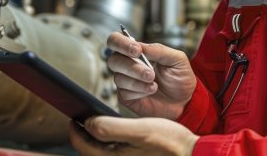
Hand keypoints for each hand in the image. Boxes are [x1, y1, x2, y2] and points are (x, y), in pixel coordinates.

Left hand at [69, 117, 197, 155]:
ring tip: (97, 124)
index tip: (75, 115)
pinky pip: (113, 154)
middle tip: (83, 118)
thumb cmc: (170, 143)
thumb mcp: (139, 130)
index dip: (75, 128)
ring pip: (100, 153)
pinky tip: (116, 135)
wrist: (191, 155)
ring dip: (95, 140)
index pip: (81, 145)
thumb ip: (110, 128)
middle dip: (83, 134)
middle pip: (89, 150)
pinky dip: (108, 145)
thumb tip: (88, 123)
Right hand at [106, 33, 195, 118]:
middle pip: (113, 60)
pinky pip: (124, 93)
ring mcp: (126, 81)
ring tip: (155, 85)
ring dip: (138, 82)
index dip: (121, 44)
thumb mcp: (176, 59)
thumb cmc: (180, 77)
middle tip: (151, 74)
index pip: (115, 41)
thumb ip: (158, 50)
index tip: (137, 51)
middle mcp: (127, 65)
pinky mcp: (126, 97)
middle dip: (132, 67)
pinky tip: (151, 91)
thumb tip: (139, 45)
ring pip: (119, 78)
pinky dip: (139, 92)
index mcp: (136, 51)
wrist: (185, 101)